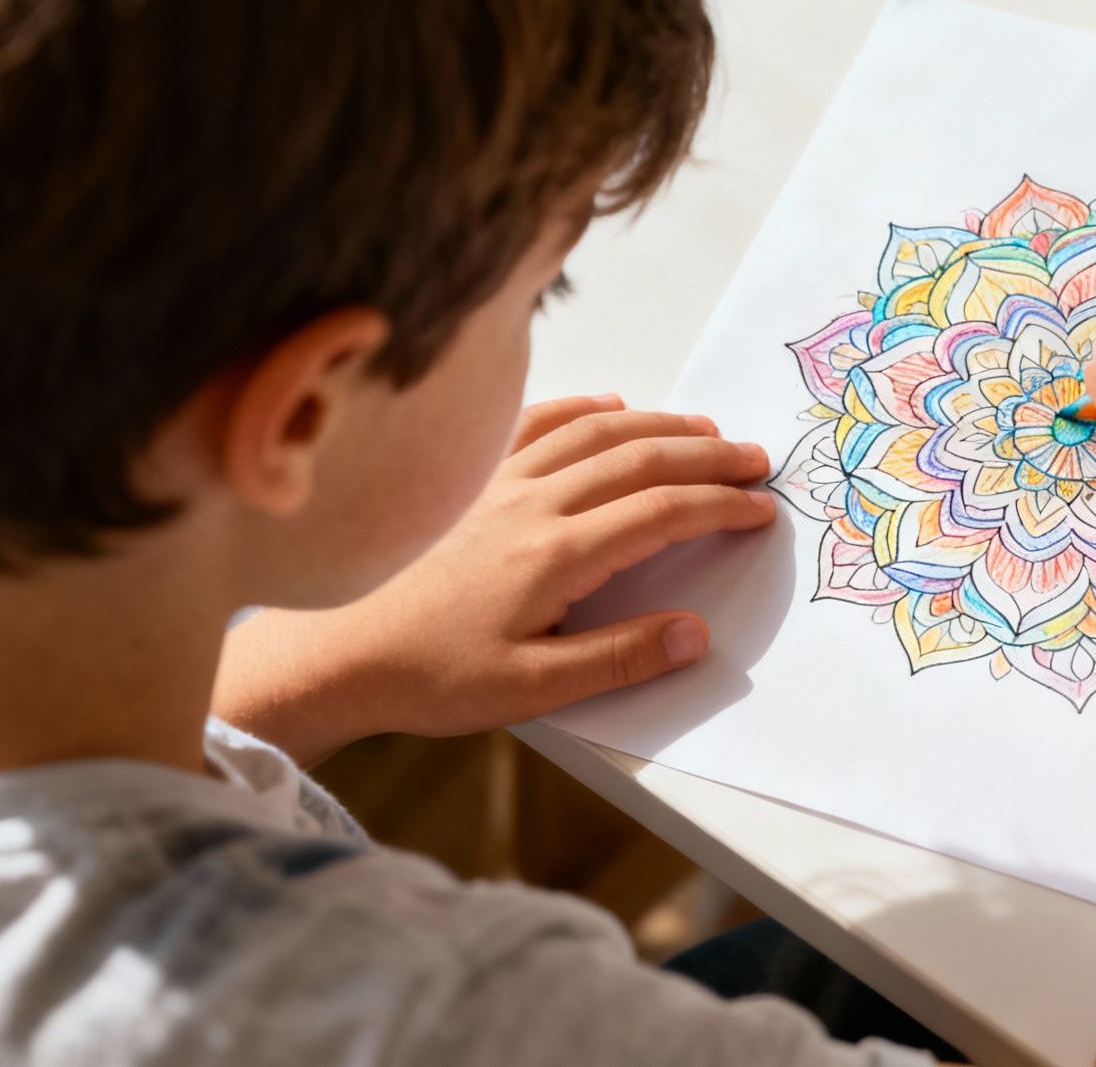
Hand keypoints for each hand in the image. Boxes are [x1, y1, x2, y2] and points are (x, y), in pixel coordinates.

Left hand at [213, 395, 776, 764]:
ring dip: (658, 425)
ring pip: (594, 432)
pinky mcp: (468, 480)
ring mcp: (496, 482)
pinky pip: (534, 423)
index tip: (760, 508)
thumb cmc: (429, 675)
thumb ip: (619, 660)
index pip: (660, 514)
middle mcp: (531, 503)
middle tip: (756, 460)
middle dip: (707, 456)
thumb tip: (694, 632)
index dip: (719, 506)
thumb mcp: (532, 689)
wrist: (335, 652)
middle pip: (639, 459)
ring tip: (706, 430)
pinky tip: (611, 405)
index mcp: (555, 555)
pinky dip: (582, 408)